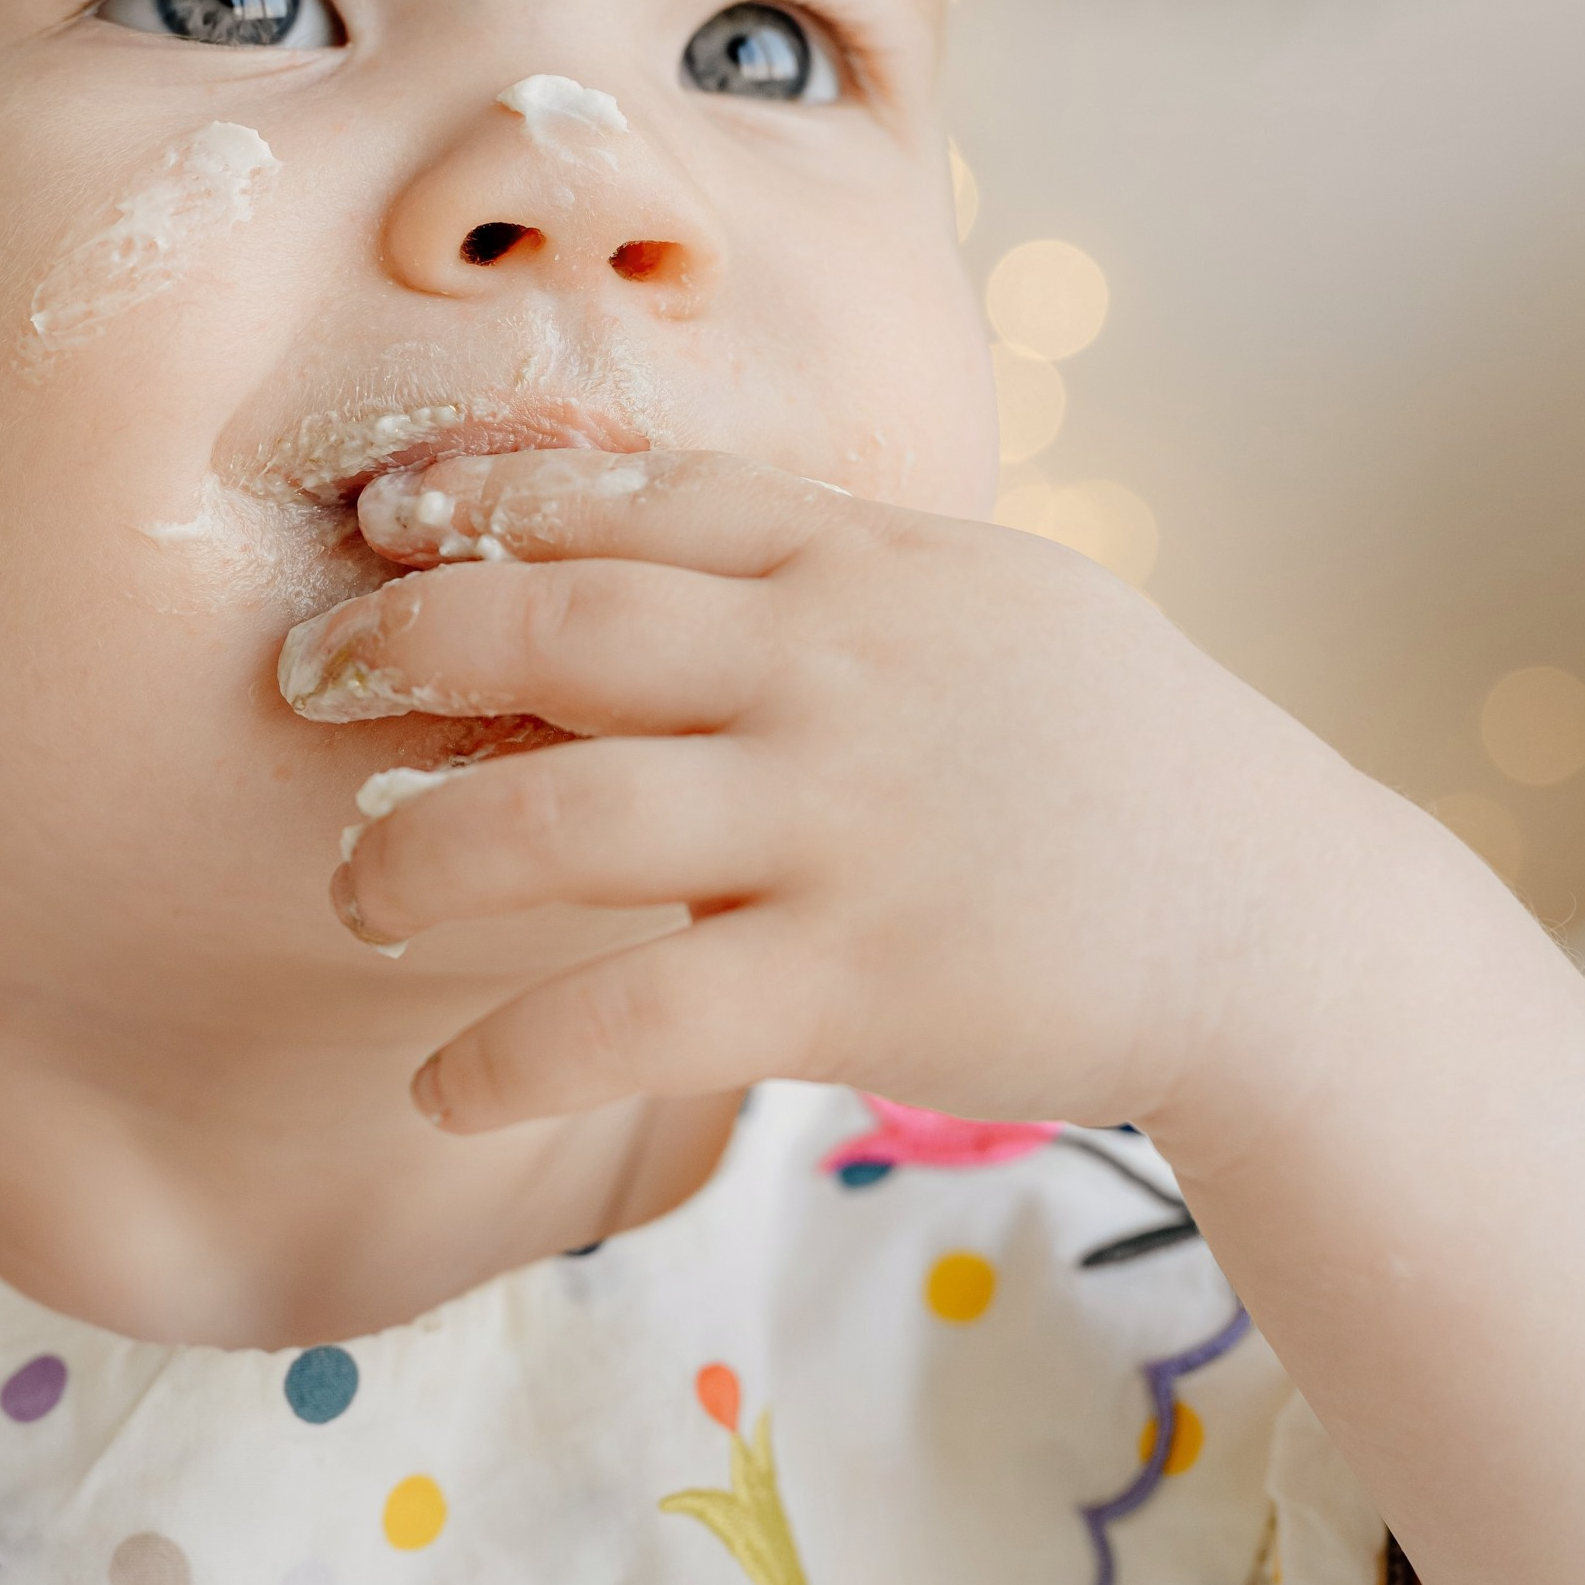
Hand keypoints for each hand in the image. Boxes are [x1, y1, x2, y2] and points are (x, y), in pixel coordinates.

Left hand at [279, 447, 1375, 1136]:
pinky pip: (629, 1015)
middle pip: (555, 624)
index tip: (384, 518)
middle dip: (401, 643)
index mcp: (865, 562)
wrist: (1275, 921)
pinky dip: (507, 1054)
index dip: (484, 501)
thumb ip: (835, 570)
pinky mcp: (851, 982)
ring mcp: (839, 823)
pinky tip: (439, 1087)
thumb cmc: (1121, 757)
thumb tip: (662, 546)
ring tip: (353, 892)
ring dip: (417, 854)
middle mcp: (833, 670)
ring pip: (557, 817)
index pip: (636, 497)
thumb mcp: (992, 601)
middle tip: (309, 679)